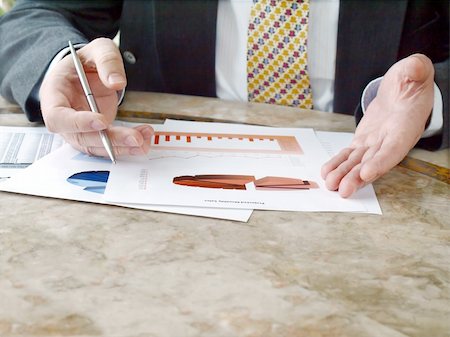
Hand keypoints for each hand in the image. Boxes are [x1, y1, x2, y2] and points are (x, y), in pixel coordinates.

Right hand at [39, 38, 152, 156]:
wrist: (86, 72)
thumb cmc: (85, 62)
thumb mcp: (97, 50)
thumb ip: (107, 61)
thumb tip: (117, 82)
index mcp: (54, 95)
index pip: (58, 116)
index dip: (78, 123)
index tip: (102, 121)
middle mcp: (64, 118)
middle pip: (82, 137)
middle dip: (110, 140)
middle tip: (135, 138)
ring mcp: (79, 130)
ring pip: (96, 147)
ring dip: (121, 147)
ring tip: (144, 141)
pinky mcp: (95, 135)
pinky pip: (107, 146)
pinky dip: (126, 146)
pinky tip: (143, 140)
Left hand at [321, 54, 434, 196]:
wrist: (403, 90)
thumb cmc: (412, 80)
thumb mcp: (416, 70)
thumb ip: (416, 70)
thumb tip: (413, 69)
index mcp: (405, 126)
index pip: (394, 148)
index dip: (381, 161)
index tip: (367, 172)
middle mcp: (390, 139)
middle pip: (373, 162)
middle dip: (357, 177)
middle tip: (343, 190)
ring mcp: (375, 142)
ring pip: (358, 162)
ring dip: (344, 174)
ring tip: (330, 185)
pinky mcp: (363, 141)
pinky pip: (349, 155)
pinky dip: (338, 164)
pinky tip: (327, 173)